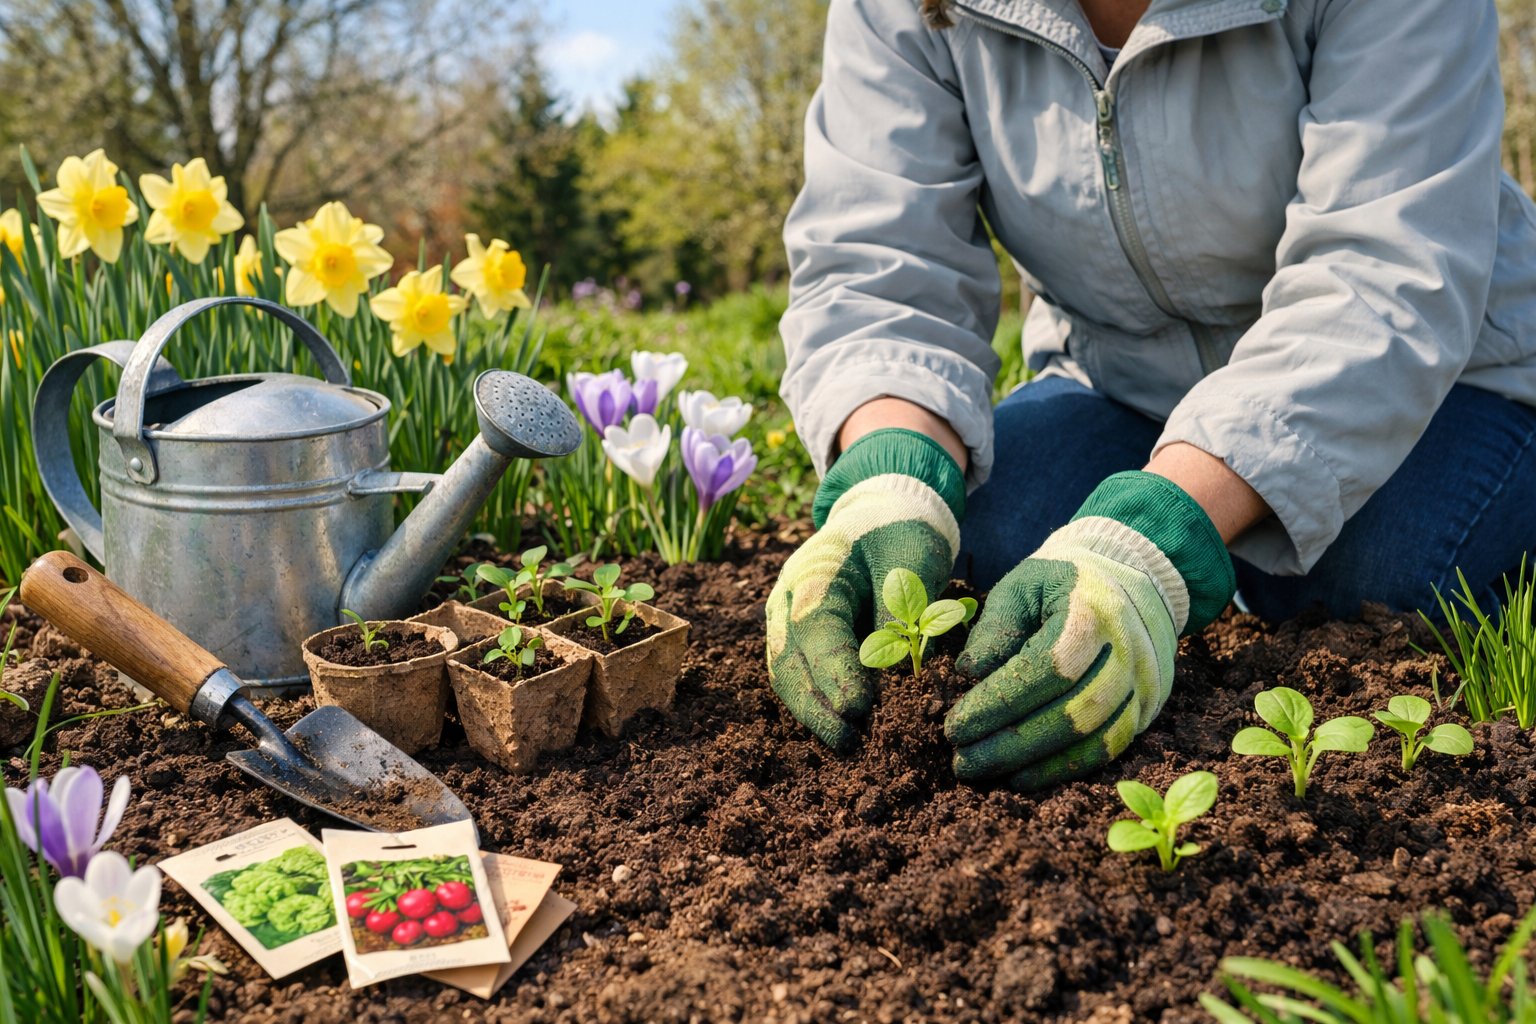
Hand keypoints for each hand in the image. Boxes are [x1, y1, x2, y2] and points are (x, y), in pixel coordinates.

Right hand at [766, 429, 966, 748]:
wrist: (883, 512)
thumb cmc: (901, 534)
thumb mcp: (910, 565)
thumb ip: (900, 617)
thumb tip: (899, 677)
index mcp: (812, 572)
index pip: (814, 629)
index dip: (834, 672)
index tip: (859, 709)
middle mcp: (787, 599)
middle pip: (788, 660)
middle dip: (817, 706)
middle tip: (851, 740)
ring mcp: (785, 618)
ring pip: (786, 674)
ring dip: (813, 712)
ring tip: (848, 744)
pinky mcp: (796, 637)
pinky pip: (797, 674)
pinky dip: (815, 702)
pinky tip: (841, 726)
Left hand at [946, 472, 1234, 788]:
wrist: (1127, 581)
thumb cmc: (1059, 586)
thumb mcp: (1021, 587)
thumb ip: (995, 628)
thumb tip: (969, 674)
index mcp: (1092, 612)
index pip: (1045, 669)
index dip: (998, 703)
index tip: (954, 726)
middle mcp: (1127, 650)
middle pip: (1070, 712)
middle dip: (1009, 744)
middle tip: (960, 759)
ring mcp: (1144, 683)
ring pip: (1091, 738)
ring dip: (1032, 763)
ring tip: (982, 769)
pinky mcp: (1148, 708)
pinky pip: (1108, 750)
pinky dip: (1063, 769)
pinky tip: (1022, 777)